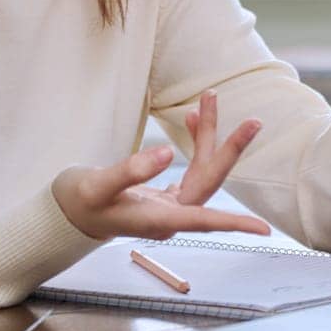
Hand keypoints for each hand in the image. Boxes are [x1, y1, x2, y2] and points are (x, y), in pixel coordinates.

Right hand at [51, 90, 271, 241]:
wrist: (66, 213)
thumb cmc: (79, 203)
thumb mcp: (98, 185)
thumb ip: (131, 170)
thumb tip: (166, 154)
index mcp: (158, 220)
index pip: (204, 219)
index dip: (234, 224)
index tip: (264, 231)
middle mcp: (171, 216)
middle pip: (209, 180)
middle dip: (230, 149)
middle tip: (254, 122)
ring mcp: (170, 207)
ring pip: (201, 170)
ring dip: (208, 136)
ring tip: (208, 99)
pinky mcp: (165, 197)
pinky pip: (190, 169)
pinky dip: (194, 143)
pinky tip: (192, 120)